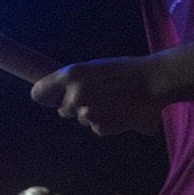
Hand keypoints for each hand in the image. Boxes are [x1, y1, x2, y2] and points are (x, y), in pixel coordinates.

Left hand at [31, 57, 165, 136]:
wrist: (153, 82)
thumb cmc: (124, 71)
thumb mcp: (94, 67)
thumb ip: (73, 80)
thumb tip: (56, 93)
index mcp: (71, 74)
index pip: (39, 93)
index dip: (47, 96)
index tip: (53, 98)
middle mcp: (75, 94)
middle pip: (63, 110)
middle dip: (76, 106)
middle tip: (98, 94)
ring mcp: (87, 113)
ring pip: (82, 119)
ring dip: (94, 114)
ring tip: (114, 101)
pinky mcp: (99, 127)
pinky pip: (97, 128)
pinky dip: (107, 122)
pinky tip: (120, 111)